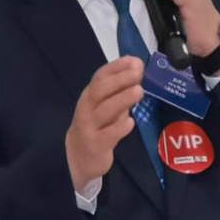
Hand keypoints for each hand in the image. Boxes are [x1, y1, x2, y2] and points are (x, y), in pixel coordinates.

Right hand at [66, 56, 145, 190]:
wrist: (80, 159)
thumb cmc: (98, 127)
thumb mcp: (106, 106)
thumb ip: (119, 91)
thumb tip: (137, 69)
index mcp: (91, 96)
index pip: (101, 76)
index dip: (117, 67)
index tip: (135, 60)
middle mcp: (87, 108)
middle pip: (100, 90)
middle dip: (119, 80)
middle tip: (138, 73)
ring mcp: (89, 127)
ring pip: (103, 111)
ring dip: (121, 100)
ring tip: (139, 91)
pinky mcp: (95, 145)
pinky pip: (107, 135)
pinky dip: (118, 128)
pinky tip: (130, 122)